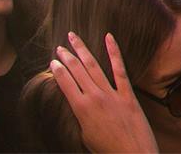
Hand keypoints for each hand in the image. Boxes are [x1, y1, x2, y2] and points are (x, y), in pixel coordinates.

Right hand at [49, 32, 158, 153]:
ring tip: (73, 38)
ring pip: (94, 66)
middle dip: (67, 57)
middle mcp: (95, 97)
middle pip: (77, 71)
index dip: (58, 71)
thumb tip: (77, 102)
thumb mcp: (85, 135)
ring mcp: (112, 93)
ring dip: (82, 50)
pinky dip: (113, 52)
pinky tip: (108, 37)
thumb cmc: (107, 149)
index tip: (52, 61)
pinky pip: (120, 68)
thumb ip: (80, 116)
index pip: (65, 84)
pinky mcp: (128, 93)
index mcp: (81, 109)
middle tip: (59, 46)